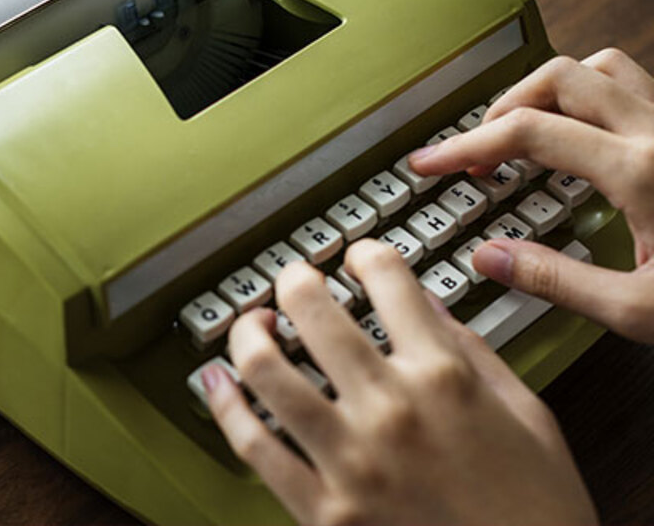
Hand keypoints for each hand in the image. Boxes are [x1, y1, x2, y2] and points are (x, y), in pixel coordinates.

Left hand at [203, 241, 596, 525]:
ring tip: (254, 324)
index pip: (387, 278)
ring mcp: (351, 460)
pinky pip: (255, 446)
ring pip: (267, 369)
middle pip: (312, 307)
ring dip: (249, 332)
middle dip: (296, 278)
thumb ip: (469, 346)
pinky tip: (217, 381)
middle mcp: (391, 408)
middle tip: (296, 280)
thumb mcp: (524, 411)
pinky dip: (225, 406)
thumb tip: (424, 303)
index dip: (367, 254)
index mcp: (444, 375)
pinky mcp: (325, 512)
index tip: (360, 259)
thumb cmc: (536, 509)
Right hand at [410, 48, 653, 342]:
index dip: (464, 144)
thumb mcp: (642, 311)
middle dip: (504, 107)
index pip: (526, 132)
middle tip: (480, 151)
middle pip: (558, 77)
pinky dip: (589, 98)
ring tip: (527, 132)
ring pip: (600, 67)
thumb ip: (556, 280)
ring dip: (550, 91)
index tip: (431, 162)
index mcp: (641, 172)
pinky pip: (632, 85)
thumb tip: (490, 258)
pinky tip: (582, 140)